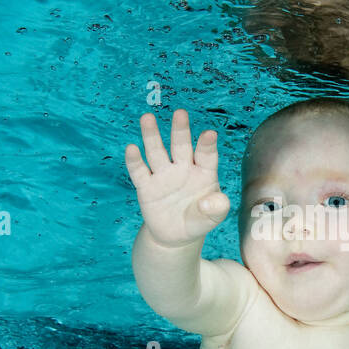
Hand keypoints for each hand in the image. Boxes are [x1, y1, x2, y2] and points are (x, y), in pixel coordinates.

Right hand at [124, 109, 229, 246]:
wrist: (175, 235)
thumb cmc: (199, 219)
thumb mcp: (213, 217)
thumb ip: (216, 209)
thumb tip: (210, 202)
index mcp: (203, 172)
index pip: (206, 155)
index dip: (207, 145)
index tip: (209, 134)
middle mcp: (182, 168)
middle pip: (181, 146)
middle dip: (180, 130)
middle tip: (180, 113)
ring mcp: (163, 176)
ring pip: (157, 152)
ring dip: (151, 135)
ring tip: (147, 118)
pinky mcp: (146, 187)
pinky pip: (139, 172)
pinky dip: (135, 161)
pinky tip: (132, 148)